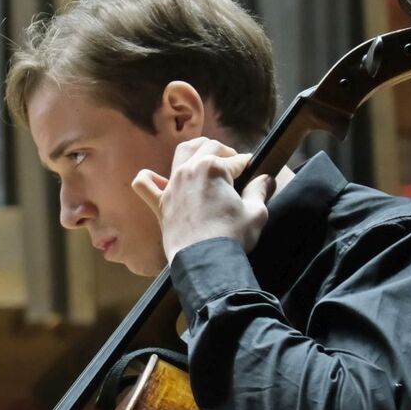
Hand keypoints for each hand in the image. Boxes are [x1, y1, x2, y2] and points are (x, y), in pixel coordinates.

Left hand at [132, 137, 274, 263]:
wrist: (204, 262)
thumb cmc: (231, 237)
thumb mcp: (256, 212)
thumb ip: (259, 191)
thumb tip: (266, 179)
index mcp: (214, 168)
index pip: (238, 160)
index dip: (250, 166)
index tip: (255, 173)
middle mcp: (189, 171)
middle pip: (210, 147)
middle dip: (226, 153)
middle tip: (235, 168)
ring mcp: (172, 186)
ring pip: (182, 154)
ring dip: (196, 151)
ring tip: (206, 160)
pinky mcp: (160, 204)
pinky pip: (144, 185)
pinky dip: (149, 179)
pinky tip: (158, 180)